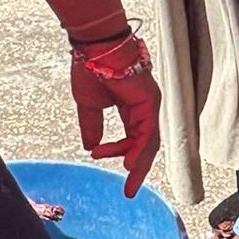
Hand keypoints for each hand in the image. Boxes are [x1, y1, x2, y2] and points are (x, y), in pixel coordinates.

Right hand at [70, 46, 161, 196]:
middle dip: (137, 168)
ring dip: (138, 161)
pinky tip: (129, 162)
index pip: (132, 138)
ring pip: (148, 141)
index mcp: (131, 107)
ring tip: (129, 177)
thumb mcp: (89, 106)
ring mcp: (149, 104)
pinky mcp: (149, 101)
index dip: (121, 154)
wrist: (94, 48)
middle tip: (129, 190)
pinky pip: (147, 131)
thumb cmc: (91, 69)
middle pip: (145, 144)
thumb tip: (90, 147)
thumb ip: (92, 127)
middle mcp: (143, 107)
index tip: (100, 161)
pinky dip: (138, 149)